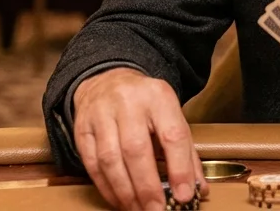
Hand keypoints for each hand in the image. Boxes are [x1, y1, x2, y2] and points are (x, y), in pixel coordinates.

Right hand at [72, 68, 207, 210]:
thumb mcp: (171, 117)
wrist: (108, 81)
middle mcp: (128, 102)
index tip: (184, 195)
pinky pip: (92, 163)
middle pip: (136, 149)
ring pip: (110, 159)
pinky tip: (119, 200)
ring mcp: (101, 114)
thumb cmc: (145, 105)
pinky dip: (106, 187)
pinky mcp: (82, 128)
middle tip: (156, 210)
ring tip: (138, 209)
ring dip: (125, 192)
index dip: (179, 168)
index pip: (172, 135)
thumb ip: (185, 152)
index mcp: (158, 96)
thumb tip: (197, 189)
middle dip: (147, 187)